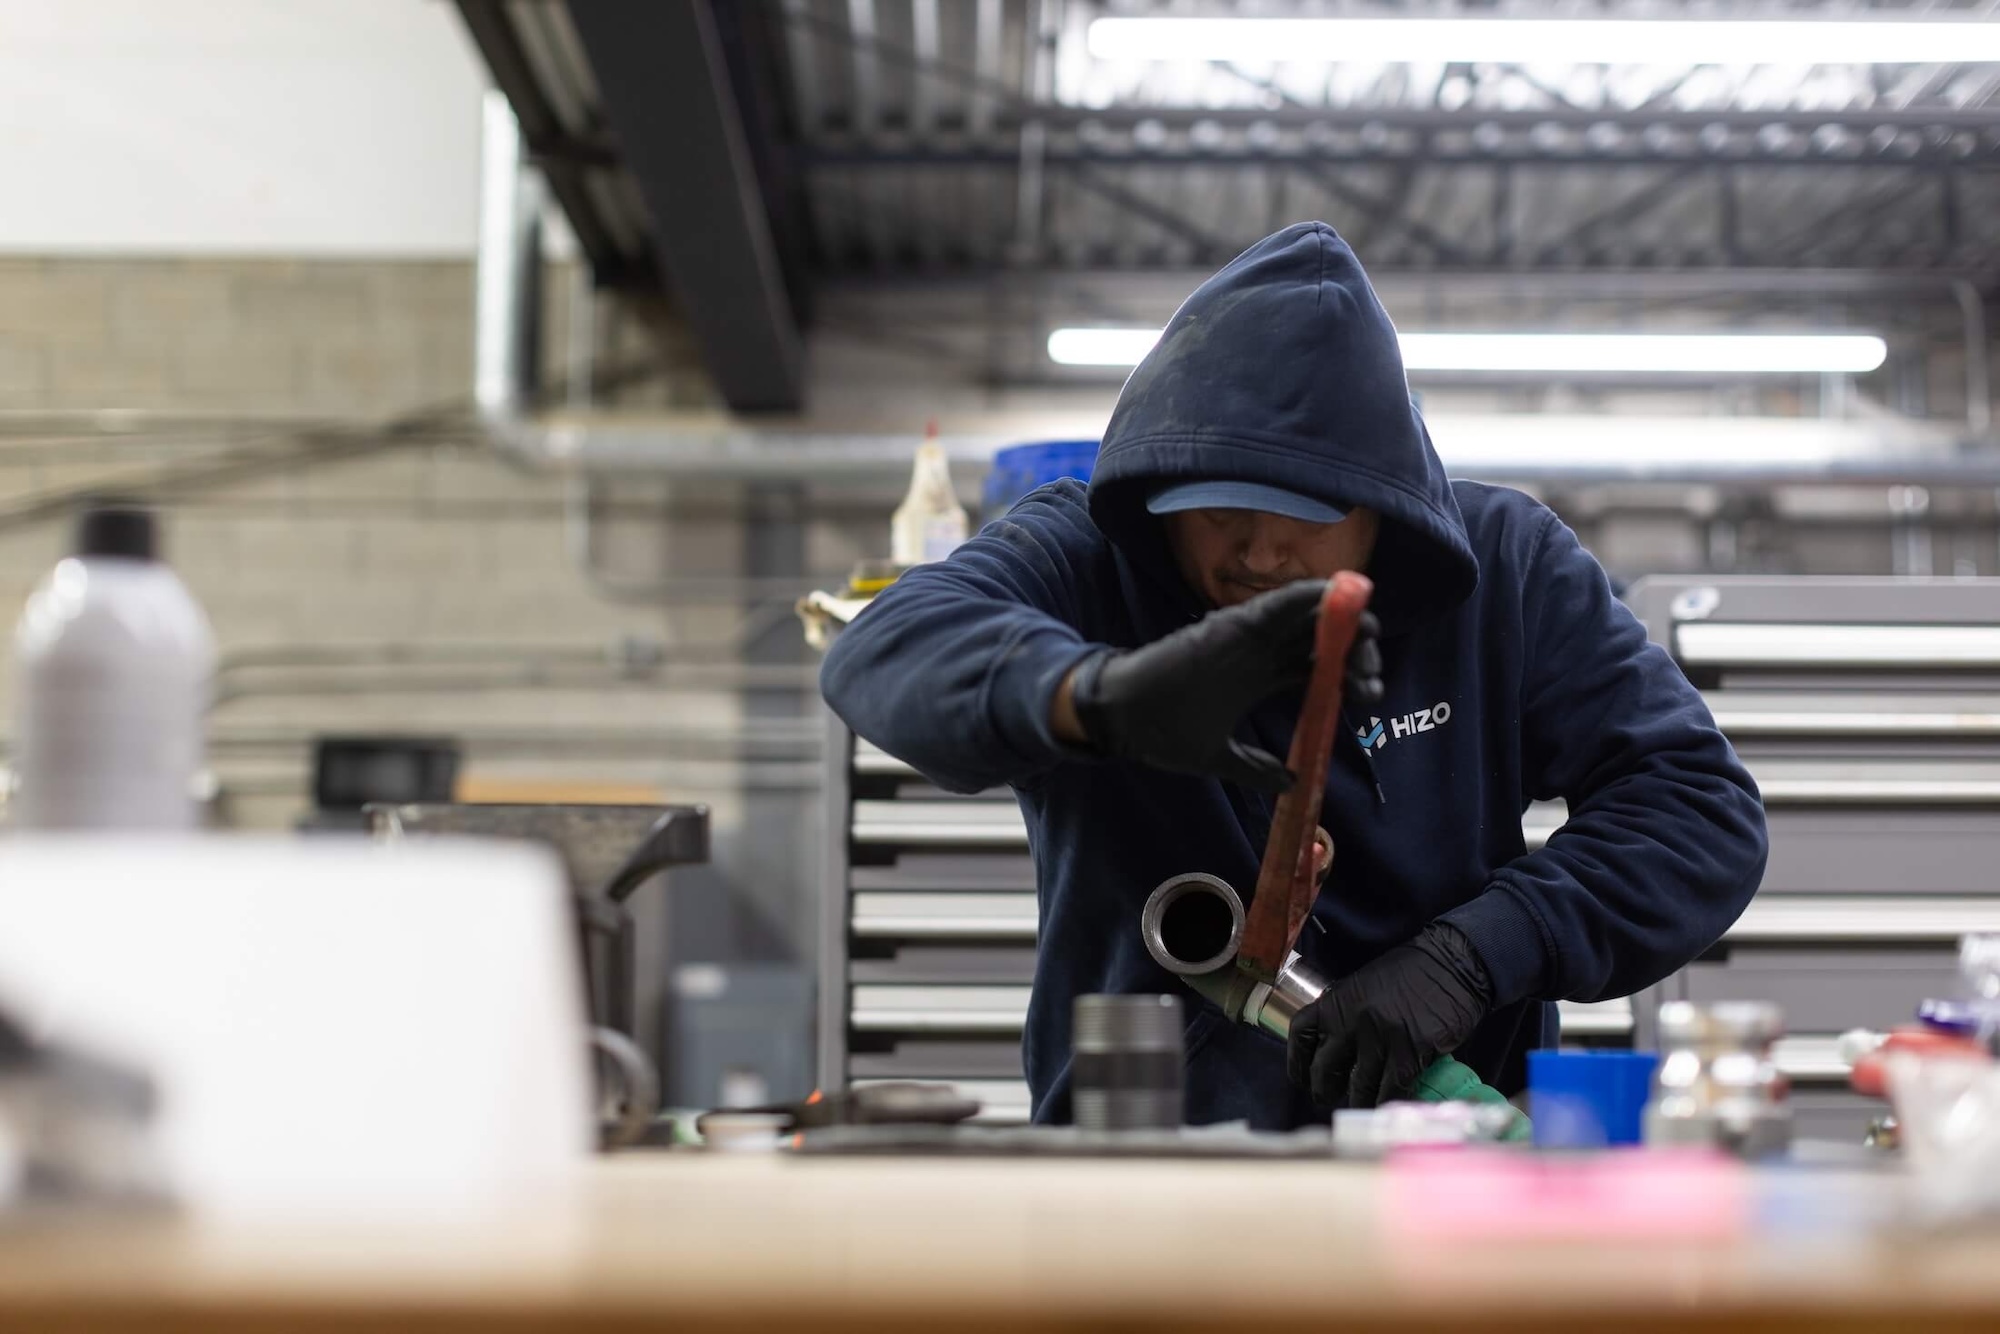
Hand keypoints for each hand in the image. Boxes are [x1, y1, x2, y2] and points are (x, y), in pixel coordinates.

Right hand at [1058, 581, 1384, 793]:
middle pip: (1320, 641)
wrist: (1124, 717)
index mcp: (1259, 676)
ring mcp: (1247, 635)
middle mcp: (1259, 651)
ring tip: (1370, 629)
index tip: (1370, 697)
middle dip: (1356, 651)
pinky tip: (1334, 595)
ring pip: (1306, 618)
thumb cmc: (1164, 732)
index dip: (1349, 676)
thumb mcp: (1219, 756)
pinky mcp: (1232, 625)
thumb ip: (1255, 767)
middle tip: (1372, 676)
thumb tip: (1291, 783)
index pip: (1316, 667)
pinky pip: (1278, 604)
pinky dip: (1307, 597)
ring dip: (1341, 619)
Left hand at [1286, 921, 1491, 1108]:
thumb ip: (1345, 1013)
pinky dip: (1386, 1102)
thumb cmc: (1410, 973)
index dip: (1296, 1062)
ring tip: (1360, 1105)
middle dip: (1323, 1090)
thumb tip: (1334, 1047)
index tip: (1302, 1078)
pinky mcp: (1410, 1052)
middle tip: (1330, 1099)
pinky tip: (1386, 1106)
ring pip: (1358, 1086)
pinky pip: (1390, 1089)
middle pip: (1323, 1069)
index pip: (1300, 1035)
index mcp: (1336, 1000)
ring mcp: (1380, 1037)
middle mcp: (1351, 1020)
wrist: (1452, 964)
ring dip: (1358, 1101)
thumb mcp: (1363, 986)